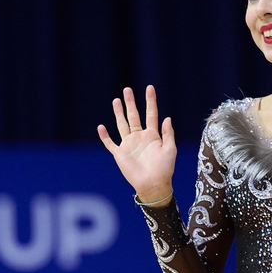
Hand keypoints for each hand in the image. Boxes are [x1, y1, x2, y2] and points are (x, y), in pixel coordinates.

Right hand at [97, 85, 176, 203]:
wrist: (153, 185)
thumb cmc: (165, 169)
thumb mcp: (170, 149)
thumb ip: (168, 133)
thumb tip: (167, 117)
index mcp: (152, 135)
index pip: (151, 113)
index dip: (150, 101)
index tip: (150, 88)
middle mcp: (139, 137)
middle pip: (134, 116)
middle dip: (130, 102)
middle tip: (127, 89)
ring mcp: (129, 145)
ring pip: (122, 125)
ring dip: (118, 113)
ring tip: (116, 100)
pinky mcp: (120, 154)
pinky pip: (110, 143)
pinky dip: (105, 136)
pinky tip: (101, 127)